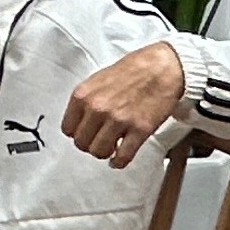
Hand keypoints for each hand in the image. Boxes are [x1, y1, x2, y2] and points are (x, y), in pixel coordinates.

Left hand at [62, 40, 186, 166]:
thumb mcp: (98, 79)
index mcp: (84, 95)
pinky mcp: (139, 130)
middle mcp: (98, 108)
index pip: (68, 128)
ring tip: (110, 147)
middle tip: (99, 140)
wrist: (162, 68)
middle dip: (90, 144)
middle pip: (81, 143)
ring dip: (104, 152)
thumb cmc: (133, 70)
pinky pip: (123, 157)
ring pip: (99, 152)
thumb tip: (80, 120)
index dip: (77, 133)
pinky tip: (119, 158)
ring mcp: (118, 120)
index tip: (85, 133)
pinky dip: (119, 161)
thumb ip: (86, 100)